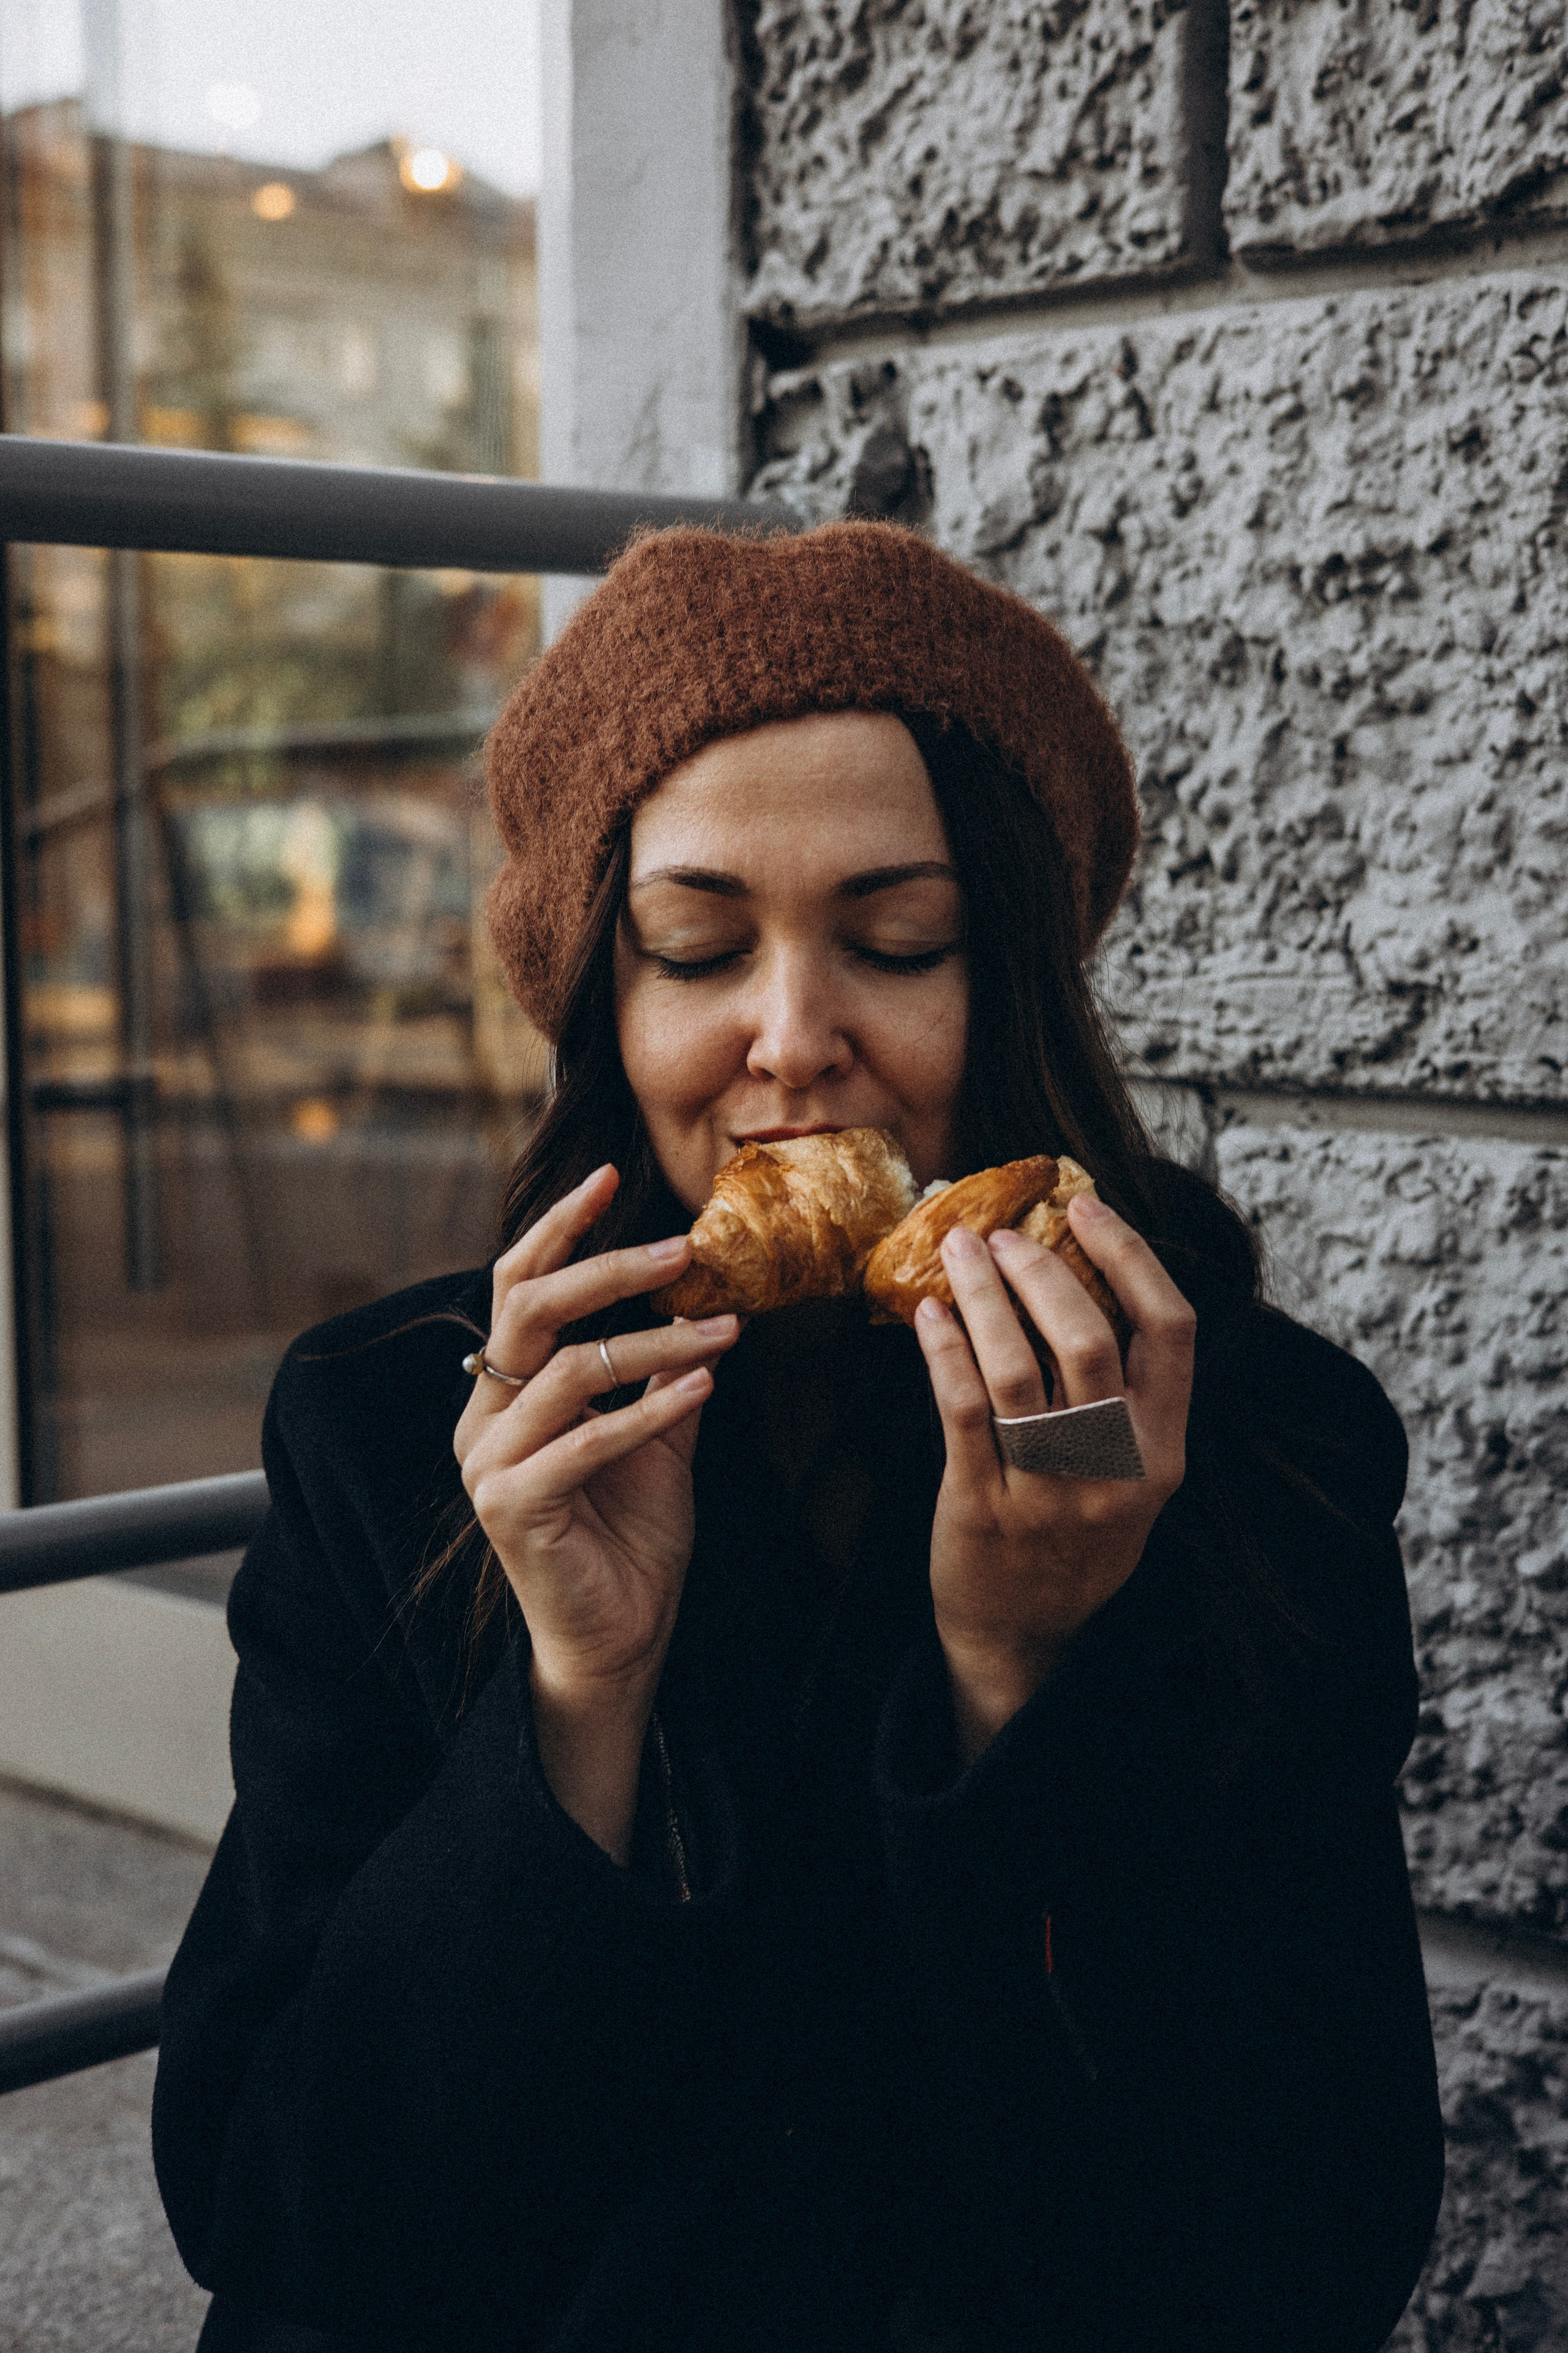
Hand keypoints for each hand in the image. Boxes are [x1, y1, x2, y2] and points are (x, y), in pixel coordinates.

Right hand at [454, 1165, 738, 1857]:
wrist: (617, 1642)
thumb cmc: (630, 1539)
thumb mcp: (657, 1438)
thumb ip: (663, 1372)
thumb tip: (708, 1297)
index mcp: (500, 1394)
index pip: (515, 1289)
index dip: (558, 1229)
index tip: (610, 1177)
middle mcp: (479, 1420)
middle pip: (527, 1311)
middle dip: (606, 1268)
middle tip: (681, 1248)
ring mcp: (486, 1464)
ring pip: (568, 1371)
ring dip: (656, 1343)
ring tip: (723, 1328)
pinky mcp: (511, 1506)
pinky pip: (585, 1441)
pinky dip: (649, 1410)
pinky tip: (704, 1386)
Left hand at [914, 1193, 1195, 1764]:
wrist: (1025, 1638)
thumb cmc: (1076, 1535)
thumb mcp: (1129, 1473)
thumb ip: (1123, 1392)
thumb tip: (1086, 1269)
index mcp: (1164, 1450)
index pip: (1170, 1329)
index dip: (1130, 1256)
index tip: (1086, 1206)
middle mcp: (1115, 1469)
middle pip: (1090, 1339)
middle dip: (1043, 1269)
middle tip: (1005, 1232)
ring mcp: (1049, 1491)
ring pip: (1017, 1368)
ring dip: (985, 1295)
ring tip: (959, 1250)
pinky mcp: (983, 1505)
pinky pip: (963, 1409)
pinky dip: (943, 1350)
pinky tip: (928, 1312)